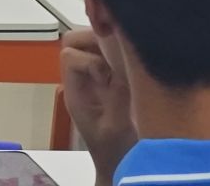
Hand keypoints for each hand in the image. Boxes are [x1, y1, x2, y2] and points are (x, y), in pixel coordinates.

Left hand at [59, 29, 135, 183]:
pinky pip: (112, 54)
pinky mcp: (114, 78)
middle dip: (101, 43)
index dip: (90, 60)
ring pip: (95, 42)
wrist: (120, 167)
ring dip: (113, 46)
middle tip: (124, 60)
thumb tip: (125, 66)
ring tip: (133, 65)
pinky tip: (139, 70)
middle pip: (78, 40)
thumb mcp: (117, 126)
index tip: (109, 76)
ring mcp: (97, 77)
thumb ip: (118, 96)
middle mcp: (82, 79)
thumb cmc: (116, 153)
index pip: (70, 55)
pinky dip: (125, 54)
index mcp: (76, 91)